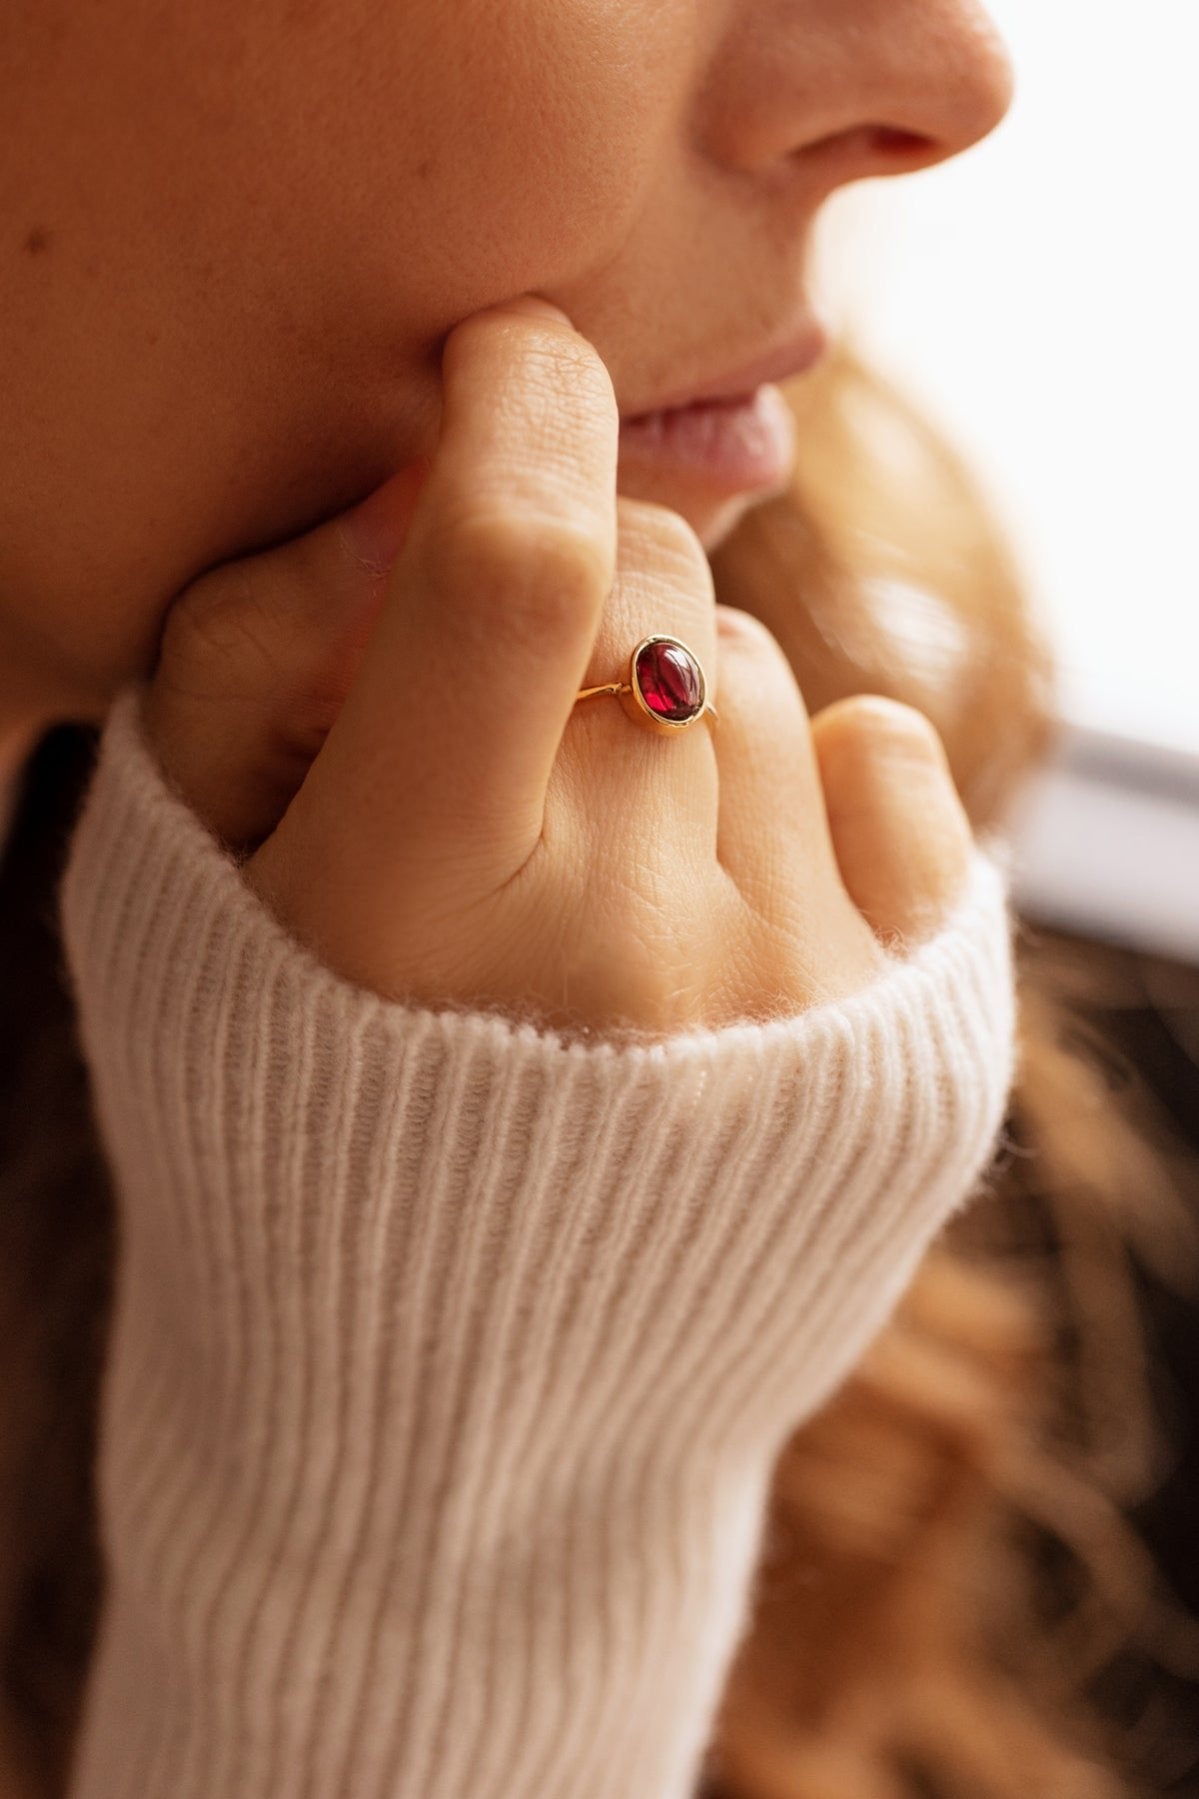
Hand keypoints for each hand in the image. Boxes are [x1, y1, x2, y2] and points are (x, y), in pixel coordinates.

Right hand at [143, 297, 973, 1034]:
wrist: (460, 1349)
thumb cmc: (290, 1069)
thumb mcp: (193, 855)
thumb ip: (260, 644)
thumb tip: (424, 472)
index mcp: (405, 911)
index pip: (517, 563)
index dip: (524, 403)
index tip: (513, 362)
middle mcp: (621, 963)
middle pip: (653, 588)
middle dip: (578, 584)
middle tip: (508, 723)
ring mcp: (785, 1005)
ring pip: (761, 672)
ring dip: (673, 702)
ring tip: (591, 858)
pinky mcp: (903, 1035)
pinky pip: (888, 752)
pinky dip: (811, 767)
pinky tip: (717, 877)